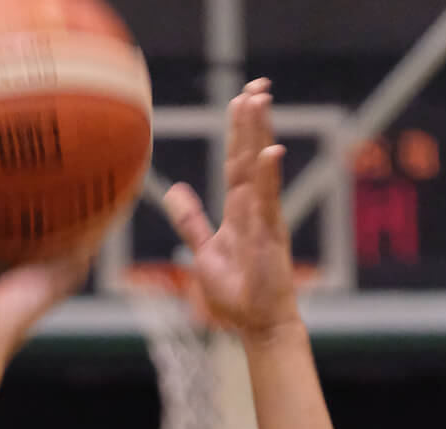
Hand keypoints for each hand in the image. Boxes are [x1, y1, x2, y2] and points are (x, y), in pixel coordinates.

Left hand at [164, 78, 299, 339]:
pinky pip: (269, 203)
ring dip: (259, 135)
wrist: (258, 325)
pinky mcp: (271, 238)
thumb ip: (192, 220)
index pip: (237, 163)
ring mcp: (265, 221)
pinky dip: (268, 178)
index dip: (238, 132)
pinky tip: (269, 152)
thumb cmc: (236, 295)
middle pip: (250, 157)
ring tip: (260, 100)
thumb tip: (174, 191)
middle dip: (252, 122)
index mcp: (239, 212)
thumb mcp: (204, 251)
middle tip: (256, 85)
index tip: (240, 99)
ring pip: (260, 170)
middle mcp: (255, 210)